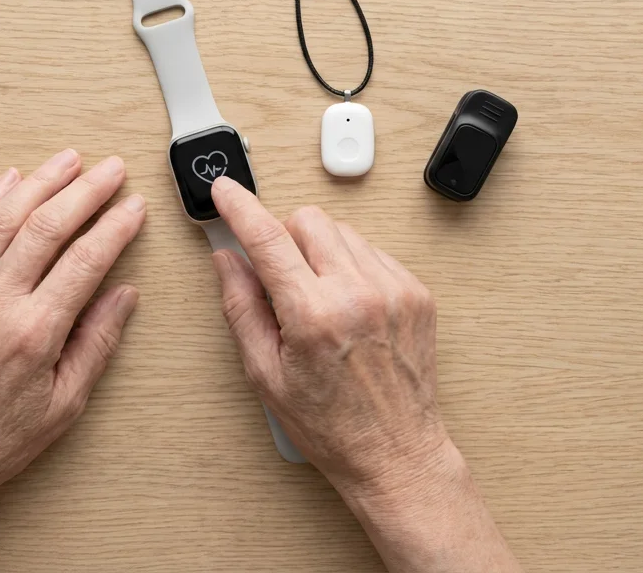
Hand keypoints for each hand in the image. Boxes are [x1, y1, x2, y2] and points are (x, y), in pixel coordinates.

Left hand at [0, 150, 145, 572]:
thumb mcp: (62, 406)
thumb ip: (96, 343)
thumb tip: (124, 294)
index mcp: (33, 333)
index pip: (85, 260)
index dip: (114, 227)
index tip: (133, 208)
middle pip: (47, 226)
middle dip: (86, 190)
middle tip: (111, 169)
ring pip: (2, 217)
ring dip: (39, 182)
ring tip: (68, 160)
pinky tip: (9, 181)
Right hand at [208, 176, 444, 487]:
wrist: (395, 452)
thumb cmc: (330, 426)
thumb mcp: (265, 374)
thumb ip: (241, 308)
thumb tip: (227, 260)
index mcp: (314, 315)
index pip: (268, 239)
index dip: (240, 208)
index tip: (225, 190)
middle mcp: (358, 294)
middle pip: (309, 220)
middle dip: (284, 235)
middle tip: (278, 273)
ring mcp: (394, 290)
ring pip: (343, 231)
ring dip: (320, 250)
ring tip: (316, 297)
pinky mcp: (416, 294)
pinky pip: (373, 253)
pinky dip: (352, 266)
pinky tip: (346, 305)